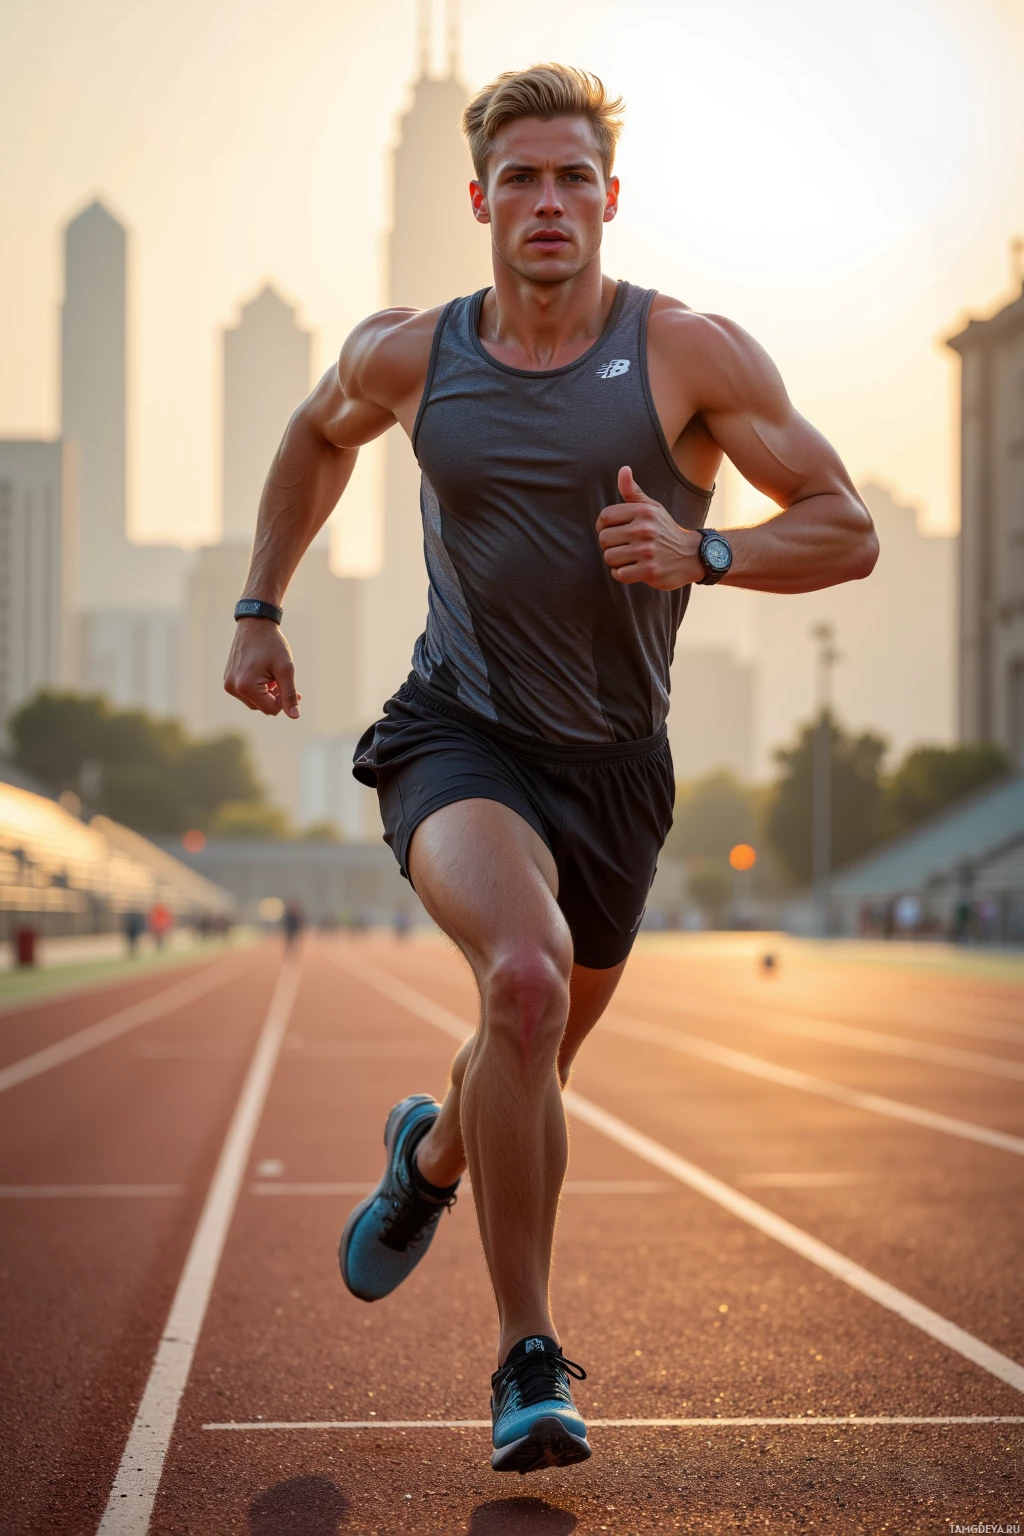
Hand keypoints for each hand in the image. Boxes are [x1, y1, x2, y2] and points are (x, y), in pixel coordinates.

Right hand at [224, 619, 301, 718]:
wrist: (255, 623)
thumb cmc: (272, 644)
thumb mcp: (285, 669)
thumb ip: (289, 694)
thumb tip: (295, 716)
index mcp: (245, 686)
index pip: (271, 709)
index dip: (285, 702)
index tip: (295, 690)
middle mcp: (232, 688)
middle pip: (262, 707)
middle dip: (275, 697)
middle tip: (283, 680)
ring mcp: (228, 684)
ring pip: (255, 702)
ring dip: (267, 693)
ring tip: (272, 674)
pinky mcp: (228, 680)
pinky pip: (247, 693)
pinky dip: (258, 687)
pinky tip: (263, 672)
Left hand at [596, 466, 701, 588]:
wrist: (691, 556)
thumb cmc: (665, 530)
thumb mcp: (652, 508)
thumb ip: (633, 492)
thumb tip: (623, 469)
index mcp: (643, 512)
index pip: (605, 517)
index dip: (602, 526)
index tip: (611, 531)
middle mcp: (644, 530)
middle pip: (604, 539)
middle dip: (609, 545)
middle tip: (622, 547)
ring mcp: (647, 551)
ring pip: (609, 557)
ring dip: (615, 561)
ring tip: (627, 558)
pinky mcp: (649, 571)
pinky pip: (619, 574)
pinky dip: (621, 574)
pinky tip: (631, 569)